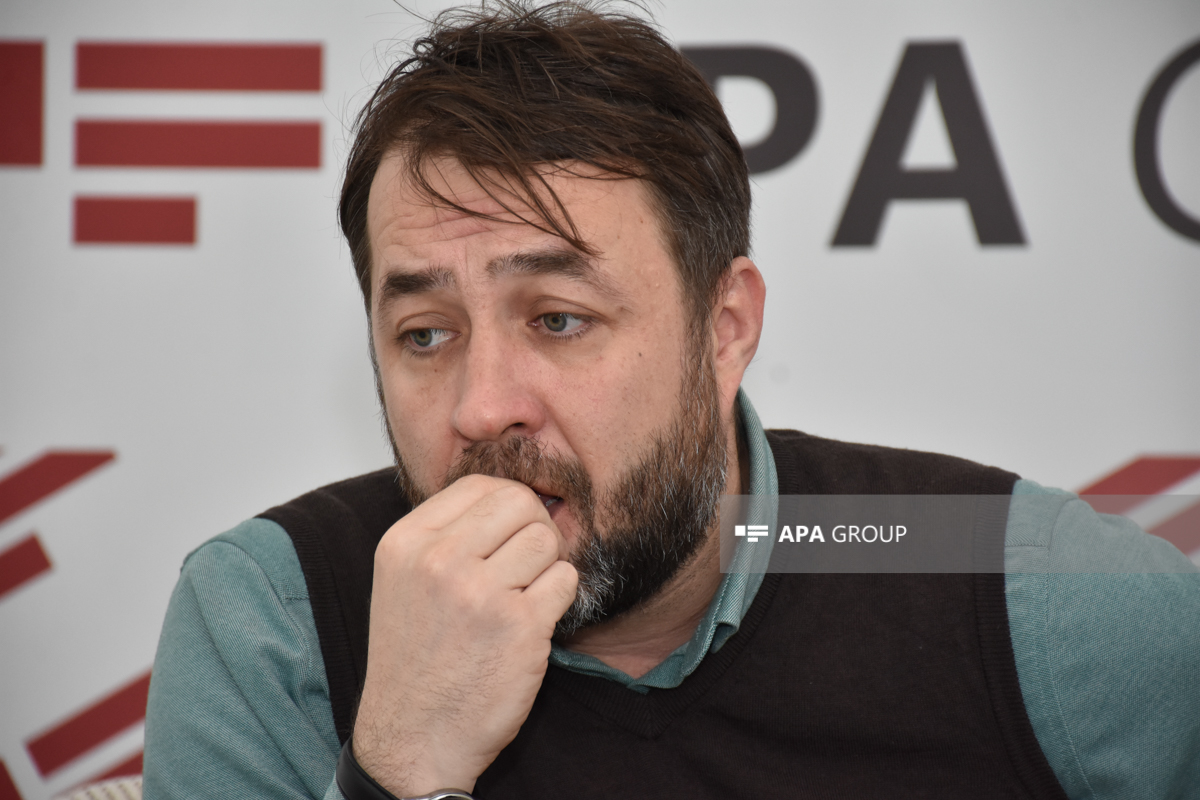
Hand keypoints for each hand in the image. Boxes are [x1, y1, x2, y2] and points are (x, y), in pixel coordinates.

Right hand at [351, 474, 578, 795]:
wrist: (413, 738)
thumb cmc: (416, 659)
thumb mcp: (404, 580)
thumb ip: (447, 534)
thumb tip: (514, 495)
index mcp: (406, 542)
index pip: (480, 484)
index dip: (508, 503)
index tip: (510, 532)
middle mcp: (439, 561)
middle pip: (519, 502)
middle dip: (535, 526)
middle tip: (528, 560)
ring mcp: (480, 593)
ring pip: (547, 540)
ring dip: (547, 566)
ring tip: (526, 595)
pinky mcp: (519, 626)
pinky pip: (566, 580)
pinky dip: (559, 598)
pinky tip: (533, 621)